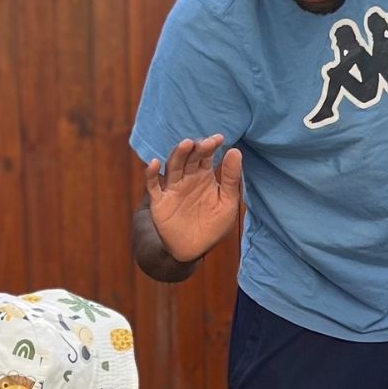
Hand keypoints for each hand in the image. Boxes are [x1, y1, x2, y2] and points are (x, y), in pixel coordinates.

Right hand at [145, 135, 241, 262]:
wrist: (194, 249)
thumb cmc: (214, 225)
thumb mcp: (228, 202)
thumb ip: (231, 178)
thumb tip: (236, 151)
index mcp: (204, 176)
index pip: (206, 156)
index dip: (211, 146)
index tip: (219, 138)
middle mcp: (187, 178)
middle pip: (189, 158)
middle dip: (196, 149)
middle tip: (205, 142)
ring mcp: (172, 188)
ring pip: (173, 167)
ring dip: (178, 155)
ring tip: (186, 144)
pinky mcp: (160, 202)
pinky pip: (153, 186)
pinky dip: (151, 174)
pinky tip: (155, 163)